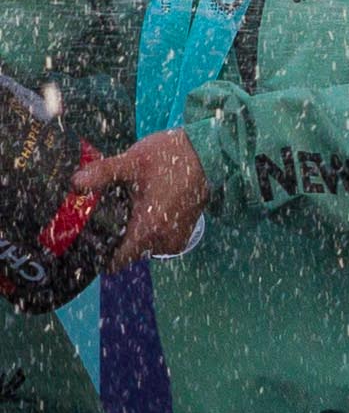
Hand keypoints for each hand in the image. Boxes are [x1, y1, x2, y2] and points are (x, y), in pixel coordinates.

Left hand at [72, 130, 207, 271]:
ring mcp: (177, 237)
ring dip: (134, 232)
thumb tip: (74, 183)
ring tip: (129, 206)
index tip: (89, 237)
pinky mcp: (185, 231)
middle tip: (108, 212)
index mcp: (149, 229)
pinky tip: (147, 206)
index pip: (116, 262)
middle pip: (127, 253)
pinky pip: (158, 239)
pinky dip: (149, 228)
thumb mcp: (133, 161)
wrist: (210, 150)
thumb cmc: (172, 156)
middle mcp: (164, 240)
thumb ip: (102, 174)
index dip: (99, 253)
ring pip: (143, 246)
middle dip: (116, 237)